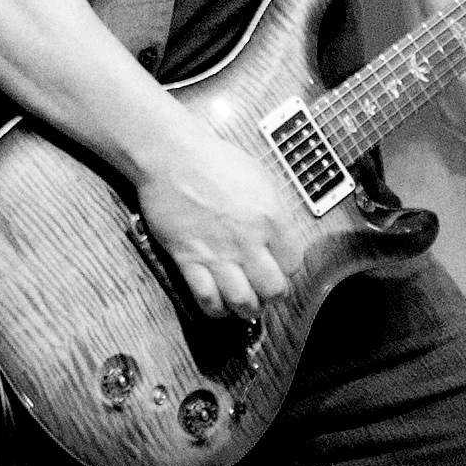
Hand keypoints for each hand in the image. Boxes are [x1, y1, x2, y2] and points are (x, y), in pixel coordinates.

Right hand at [134, 122, 322, 321]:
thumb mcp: (259, 178)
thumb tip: (280, 238)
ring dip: (247, 309)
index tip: (279, 269)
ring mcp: (217, 252)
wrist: (171, 157)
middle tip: (265, 293)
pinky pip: (207, 298)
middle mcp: (247, 240)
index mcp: (270, 218)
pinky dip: (216, 309)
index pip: (293, 263)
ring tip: (245, 303)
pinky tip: (219, 305)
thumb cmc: (214, 161)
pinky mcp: (188, 259)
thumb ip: (274, 212)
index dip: (288, 270)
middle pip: (273, 289)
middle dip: (272, 297)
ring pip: (242, 301)